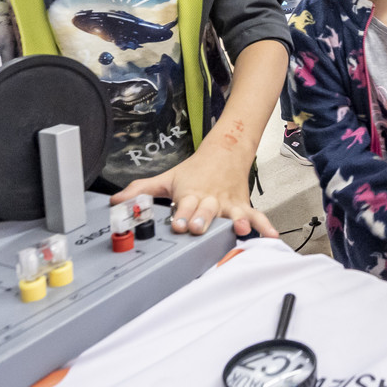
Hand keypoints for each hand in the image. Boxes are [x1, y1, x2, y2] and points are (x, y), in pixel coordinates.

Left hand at [111, 147, 277, 238]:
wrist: (225, 151)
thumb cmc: (194, 170)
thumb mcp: (166, 179)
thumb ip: (141, 191)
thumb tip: (115, 202)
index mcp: (190, 194)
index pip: (184, 206)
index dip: (181, 215)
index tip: (178, 223)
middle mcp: (210, 200)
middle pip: (207, 211)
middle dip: (203, 219)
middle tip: (200, 228)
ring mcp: (228, 204)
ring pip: (232, 213)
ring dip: (236, 222)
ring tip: (240, 230)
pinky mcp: (242, 206)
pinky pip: (256, 216)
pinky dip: (264, 225)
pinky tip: (271, 235)